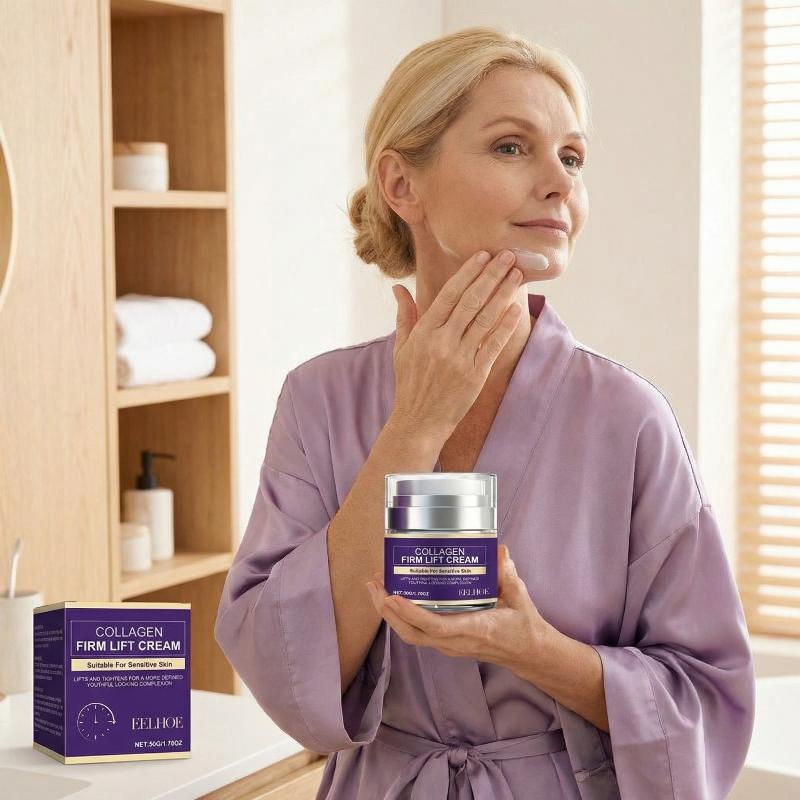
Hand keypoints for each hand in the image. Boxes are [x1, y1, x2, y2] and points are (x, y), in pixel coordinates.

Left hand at [365, 544, 549, 672]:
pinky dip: (401, 617)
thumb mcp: (520, 598)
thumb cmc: (523, 625)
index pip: (437, 627)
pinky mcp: (447, 644)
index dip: (411, 613)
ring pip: (411, 635)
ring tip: (376, 588)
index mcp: (475, 629)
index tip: (392, 596)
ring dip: (390, 614)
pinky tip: (393, 598)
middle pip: (412, 634)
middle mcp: (457, 641)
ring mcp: (450, 646)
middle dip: (388, 611)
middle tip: (374, 584)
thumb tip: (499, 550)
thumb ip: (508, 574)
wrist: (528, 653)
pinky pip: (417, 634)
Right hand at [390, 250, 523, 438]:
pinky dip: (505, 326)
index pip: (449, 295)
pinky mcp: (475, 375)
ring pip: (485, 319)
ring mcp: (459, 359)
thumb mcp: (401, 348)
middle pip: (471, 301)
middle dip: (491, 275)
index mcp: (423, 333)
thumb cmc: (410, 383)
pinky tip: (516, 310)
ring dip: (503, 295)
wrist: (419, 421)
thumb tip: (398, 288)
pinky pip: (493, 345)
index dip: (468, 273)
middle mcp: (441, 342)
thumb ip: (405, 316)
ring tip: (517, 276)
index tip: (483, 255)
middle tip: (508, 255)